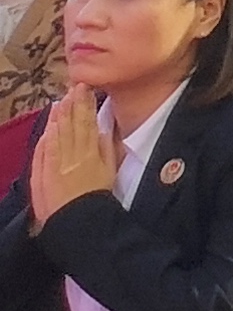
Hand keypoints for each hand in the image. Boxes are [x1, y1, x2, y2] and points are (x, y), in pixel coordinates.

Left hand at [28, 92, 117, 220]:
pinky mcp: (42, 175)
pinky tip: (49, 128)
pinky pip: (43, 153)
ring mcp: (54, 165)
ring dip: (58, 118)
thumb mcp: (111, 172)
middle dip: (71, 106)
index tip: (85, 88)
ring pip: (56, 136)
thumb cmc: (99, 198)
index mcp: (90, 155)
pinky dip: (46, 138)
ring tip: (59, 102)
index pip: (87, 123)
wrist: (78, 222)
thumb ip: (107, 150)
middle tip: (72, 88)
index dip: (85, 105)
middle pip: (71, 126)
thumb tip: (104, 130)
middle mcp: (71, 157)